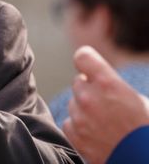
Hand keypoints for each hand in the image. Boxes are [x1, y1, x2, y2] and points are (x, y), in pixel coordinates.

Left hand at [62, 46, 148, 163]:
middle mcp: (89, 97)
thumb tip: (99, 79)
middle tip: (107, 104)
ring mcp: (80, 118)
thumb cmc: (144, 130)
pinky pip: (69, 122)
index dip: (87, 61)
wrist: (143, 159)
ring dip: (84, 109)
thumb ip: (113, 85)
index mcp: (108, 84)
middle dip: (90, 90)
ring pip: (73, 103)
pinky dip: (79, 127)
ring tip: (105, 122)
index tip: (89, 67)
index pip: (83, 57)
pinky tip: (96, 133)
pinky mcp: (75, 136)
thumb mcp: (137, 100)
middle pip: (78, 82)